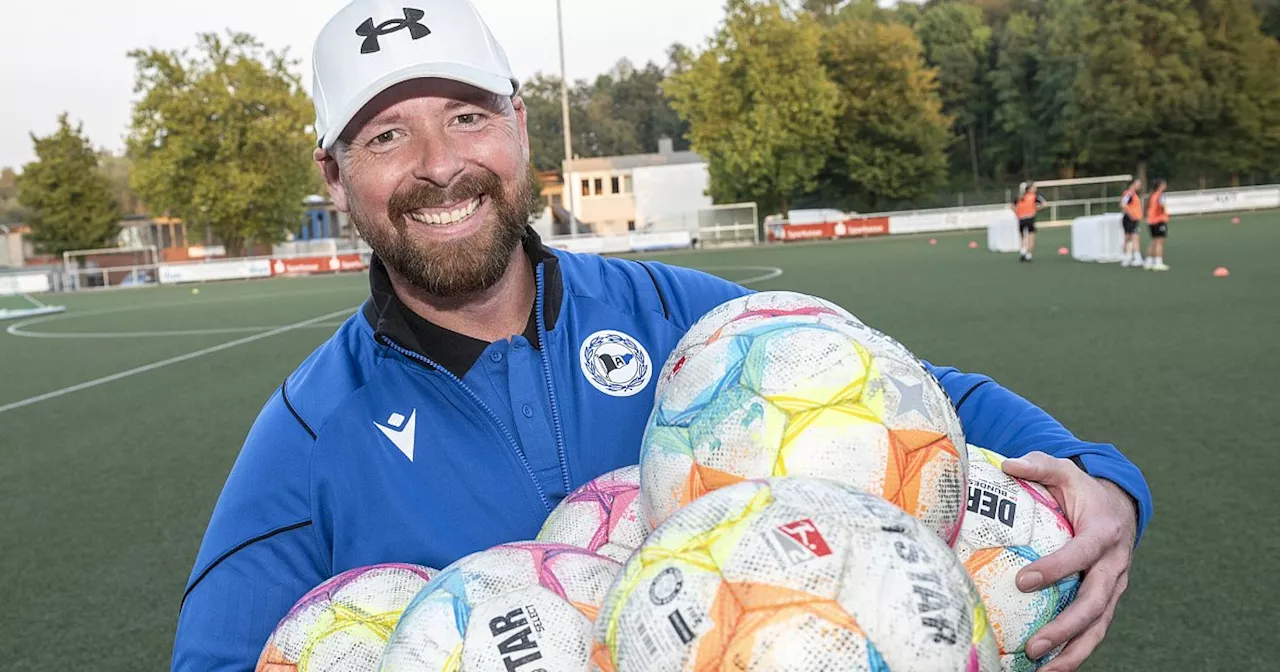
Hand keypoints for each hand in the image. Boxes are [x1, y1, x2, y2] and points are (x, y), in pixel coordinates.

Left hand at [1001, 452, 1137, 671]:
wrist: (1121, 506)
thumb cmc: (1083, 491)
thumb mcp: (1065, 471)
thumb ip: (1039, 465)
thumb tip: (1007, 463)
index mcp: (1103, 533)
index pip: (1081, 555)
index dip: (1056, 569)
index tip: (1023, 581)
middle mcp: (1114, 566)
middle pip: (1095, 604)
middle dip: (1066, 628)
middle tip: (1034, 645)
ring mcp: (1114, 588)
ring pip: (1099, 626)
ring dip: (1073, 652)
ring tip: (1042, 670)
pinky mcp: (1107, 601)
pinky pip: (1094, 631)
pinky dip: (1075, 652)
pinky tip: (1048, 668)